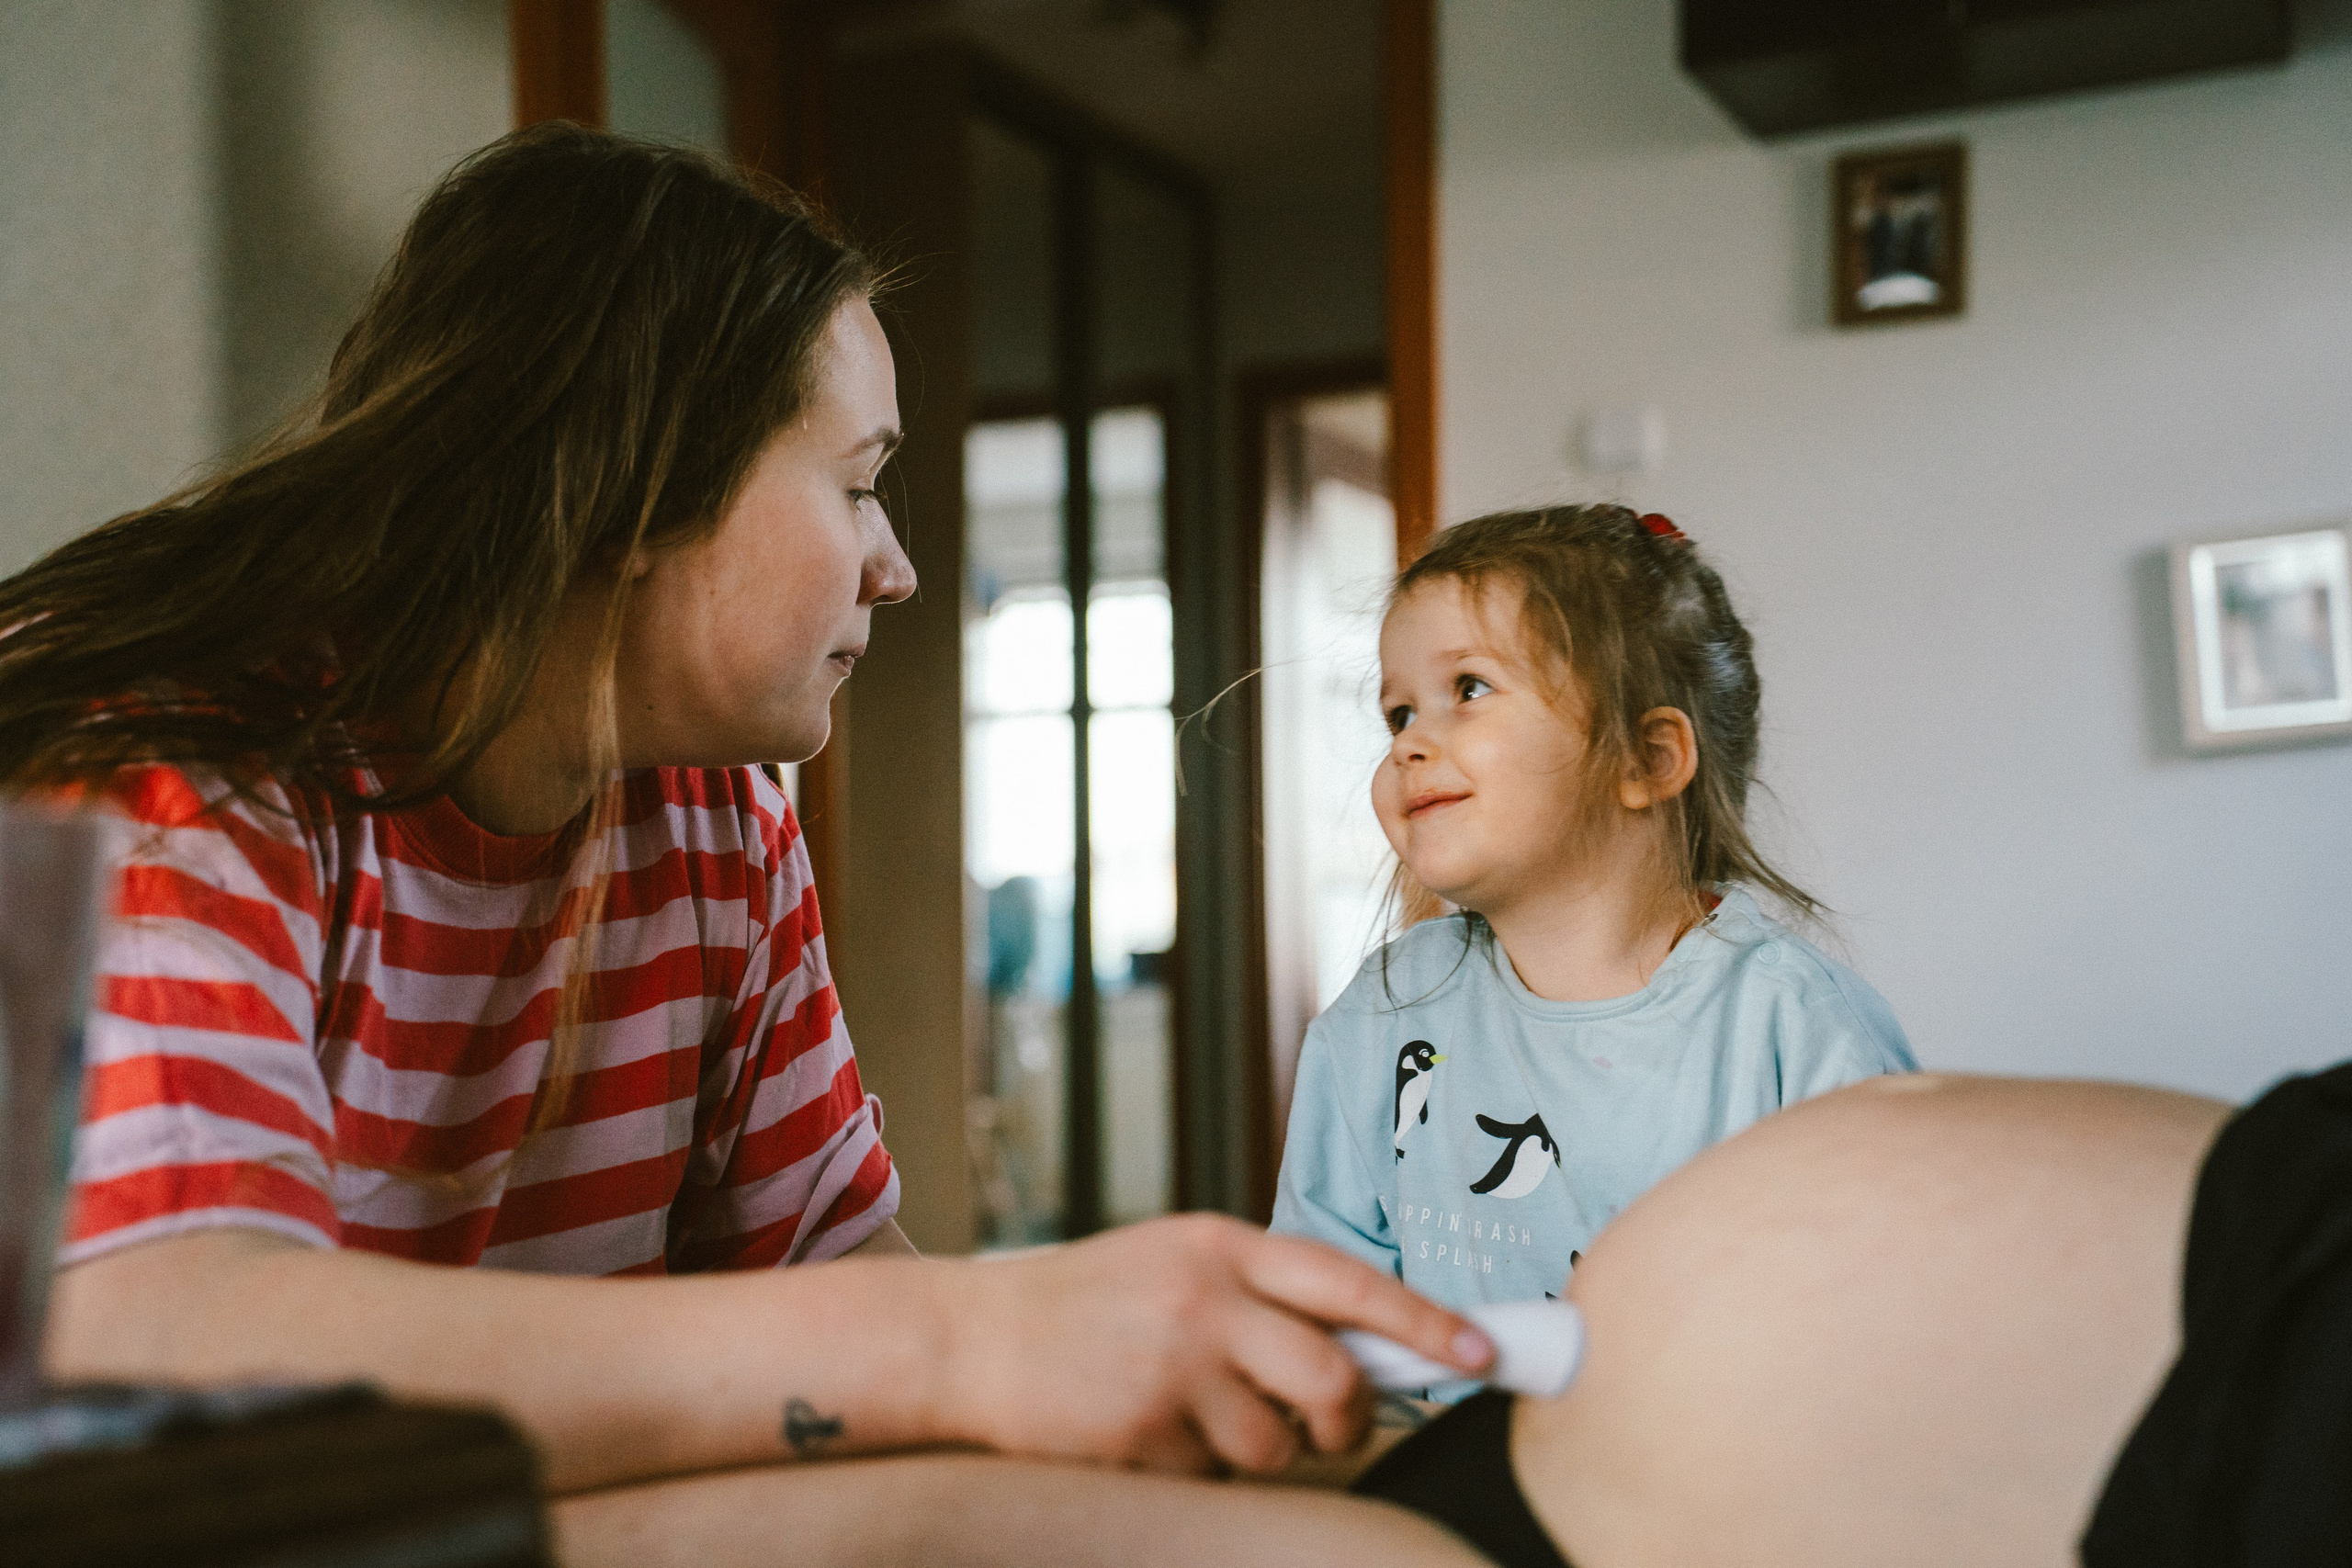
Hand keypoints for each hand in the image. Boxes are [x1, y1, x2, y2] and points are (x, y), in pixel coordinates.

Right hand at [933, 1214, 1491, 1475]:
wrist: (973, 1340)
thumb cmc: (1090, 1305)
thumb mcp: (1178, 1264)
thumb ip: (1260, 1293)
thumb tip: (1364, 1348)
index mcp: (1221, 1245)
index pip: (1347, 1281)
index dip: (1423, 1320)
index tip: (1481, 1352)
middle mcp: (1204, 1298)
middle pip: (1332, 1375)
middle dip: (1349, 1420)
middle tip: (1332, 1430)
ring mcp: (1172, 1368)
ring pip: (1276, 1443)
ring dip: (1257, 1450)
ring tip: (1197, 1420)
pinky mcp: (1142, 1434)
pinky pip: (1212, 1477)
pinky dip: (1194, 1470)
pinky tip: (1146, 1435)